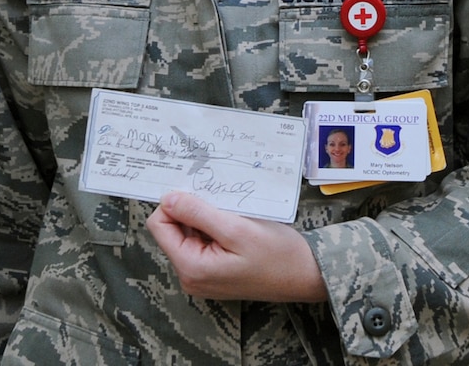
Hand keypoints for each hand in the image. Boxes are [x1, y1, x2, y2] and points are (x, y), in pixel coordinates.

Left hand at [145, 190, 329, 303]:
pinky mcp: (214, 272)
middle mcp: (190, 276)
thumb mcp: (237, 229)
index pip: (160, 225)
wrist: (307, 276)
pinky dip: (215, 228)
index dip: (175, 204)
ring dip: (206, 218)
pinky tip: (236, 225)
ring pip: (189, 233)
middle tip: (222, 202)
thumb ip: (198, 214)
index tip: (200, 192)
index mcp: (191, 267)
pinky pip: (203, 242)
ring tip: (233, 215)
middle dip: (193, 211)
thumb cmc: (277, 255)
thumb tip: (168, 199)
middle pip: (173, 229)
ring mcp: (202, 276)